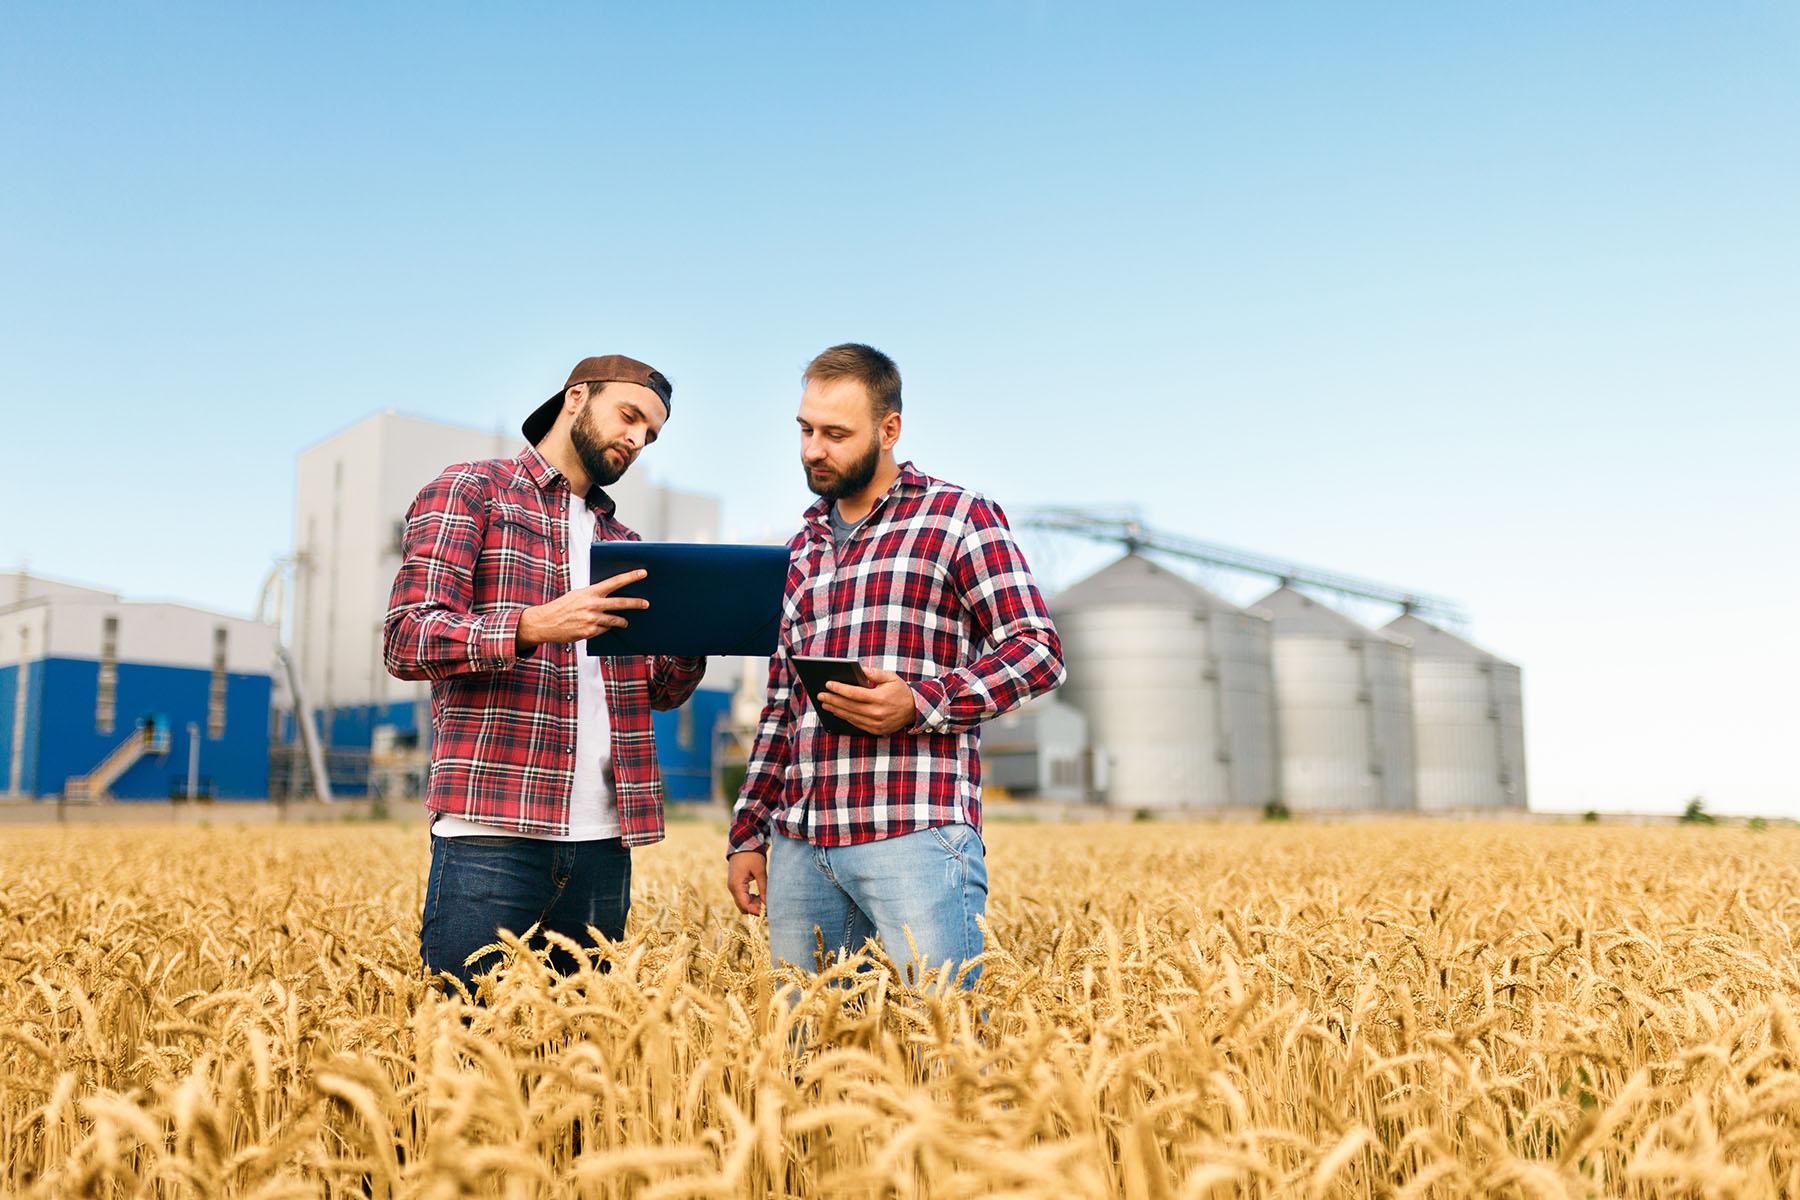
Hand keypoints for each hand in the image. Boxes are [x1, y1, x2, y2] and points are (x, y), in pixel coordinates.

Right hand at [516, 570, 649, 648]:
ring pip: (615, 620)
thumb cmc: (561, 607)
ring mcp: (592, 619)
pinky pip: (604, 630)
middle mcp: (592, 605)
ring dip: (622, 621)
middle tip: (646, 604)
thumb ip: (593, 594)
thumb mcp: (577, 594)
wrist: (545, 622)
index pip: (614, 582)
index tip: (642, 573)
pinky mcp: (590, 632)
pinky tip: (601, 627)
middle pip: (621, 603)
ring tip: (625, 622)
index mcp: (590, 592)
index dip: (630, 577)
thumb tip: (609, 595)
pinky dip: (604, 628)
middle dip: (636, 603)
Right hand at [727, 850, 766, 915]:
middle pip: (743, 907)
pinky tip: (759, 894)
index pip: (745, 906)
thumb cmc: (752, 855)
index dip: (757, 911)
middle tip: (768, 905)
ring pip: (742, 903)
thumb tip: (768, 903)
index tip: (769, 910)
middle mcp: (732, 888)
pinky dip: (751, 898)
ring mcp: (733, 886)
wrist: (743, 843)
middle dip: (755, 909)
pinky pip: (742, 897)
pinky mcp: (736, 884)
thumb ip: (763, 888)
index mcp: (736, 885)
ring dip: (753, 904)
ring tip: (765, 898)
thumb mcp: (760, 871)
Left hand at [818, 666, 917, 734]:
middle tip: (820, 695)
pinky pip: (857, 724)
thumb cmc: (901, 691)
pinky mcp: (876, 730)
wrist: (915, 710)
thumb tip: (858, 669)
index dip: (839, 689)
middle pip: (848, 706)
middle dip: (832, 700)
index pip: (854, 693)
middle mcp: (877, 713)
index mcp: (879, 698)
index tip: (828, 684)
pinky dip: (846, 717)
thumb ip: (873, 673)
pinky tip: (838, 712)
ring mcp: (876, 724)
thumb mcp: (890, 677)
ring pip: (850, 716)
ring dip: (836, 710)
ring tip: (825, 704)